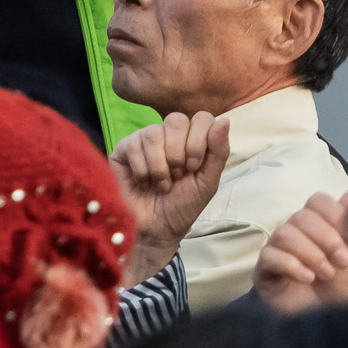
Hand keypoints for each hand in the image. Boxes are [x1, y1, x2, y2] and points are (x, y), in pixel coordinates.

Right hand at [110, 111, 231, 285]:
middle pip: (176, 120)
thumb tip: (224, 119)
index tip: (193, 167)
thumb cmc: (182, 206)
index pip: (201, 117)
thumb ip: (218, 152)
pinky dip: (143, 170)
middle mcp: (167, 134)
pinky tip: (143, 182)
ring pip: (153, 133)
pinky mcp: (123, 149)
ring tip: (161, 184)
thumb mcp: (207, 183)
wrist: (156, 230)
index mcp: (191, 138)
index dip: (198, 141)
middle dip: (178, 154)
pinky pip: (133, 145)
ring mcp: (144, 139)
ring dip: (160, 167)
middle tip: (177, 176)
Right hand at [253, 190, 347, 312]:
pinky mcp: (263, 270)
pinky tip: (307, 278)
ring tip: (326, 273)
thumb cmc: (341, 288)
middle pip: (302, 216)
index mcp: (317, 225)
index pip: (318, 201)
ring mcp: (276, 250)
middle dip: (325, 238)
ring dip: (310, 253)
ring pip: (284, 233)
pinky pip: (270, 255)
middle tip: (341, 262)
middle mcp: (295, 232)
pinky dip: (291, 264)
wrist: (328, 322)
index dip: (335, 214)